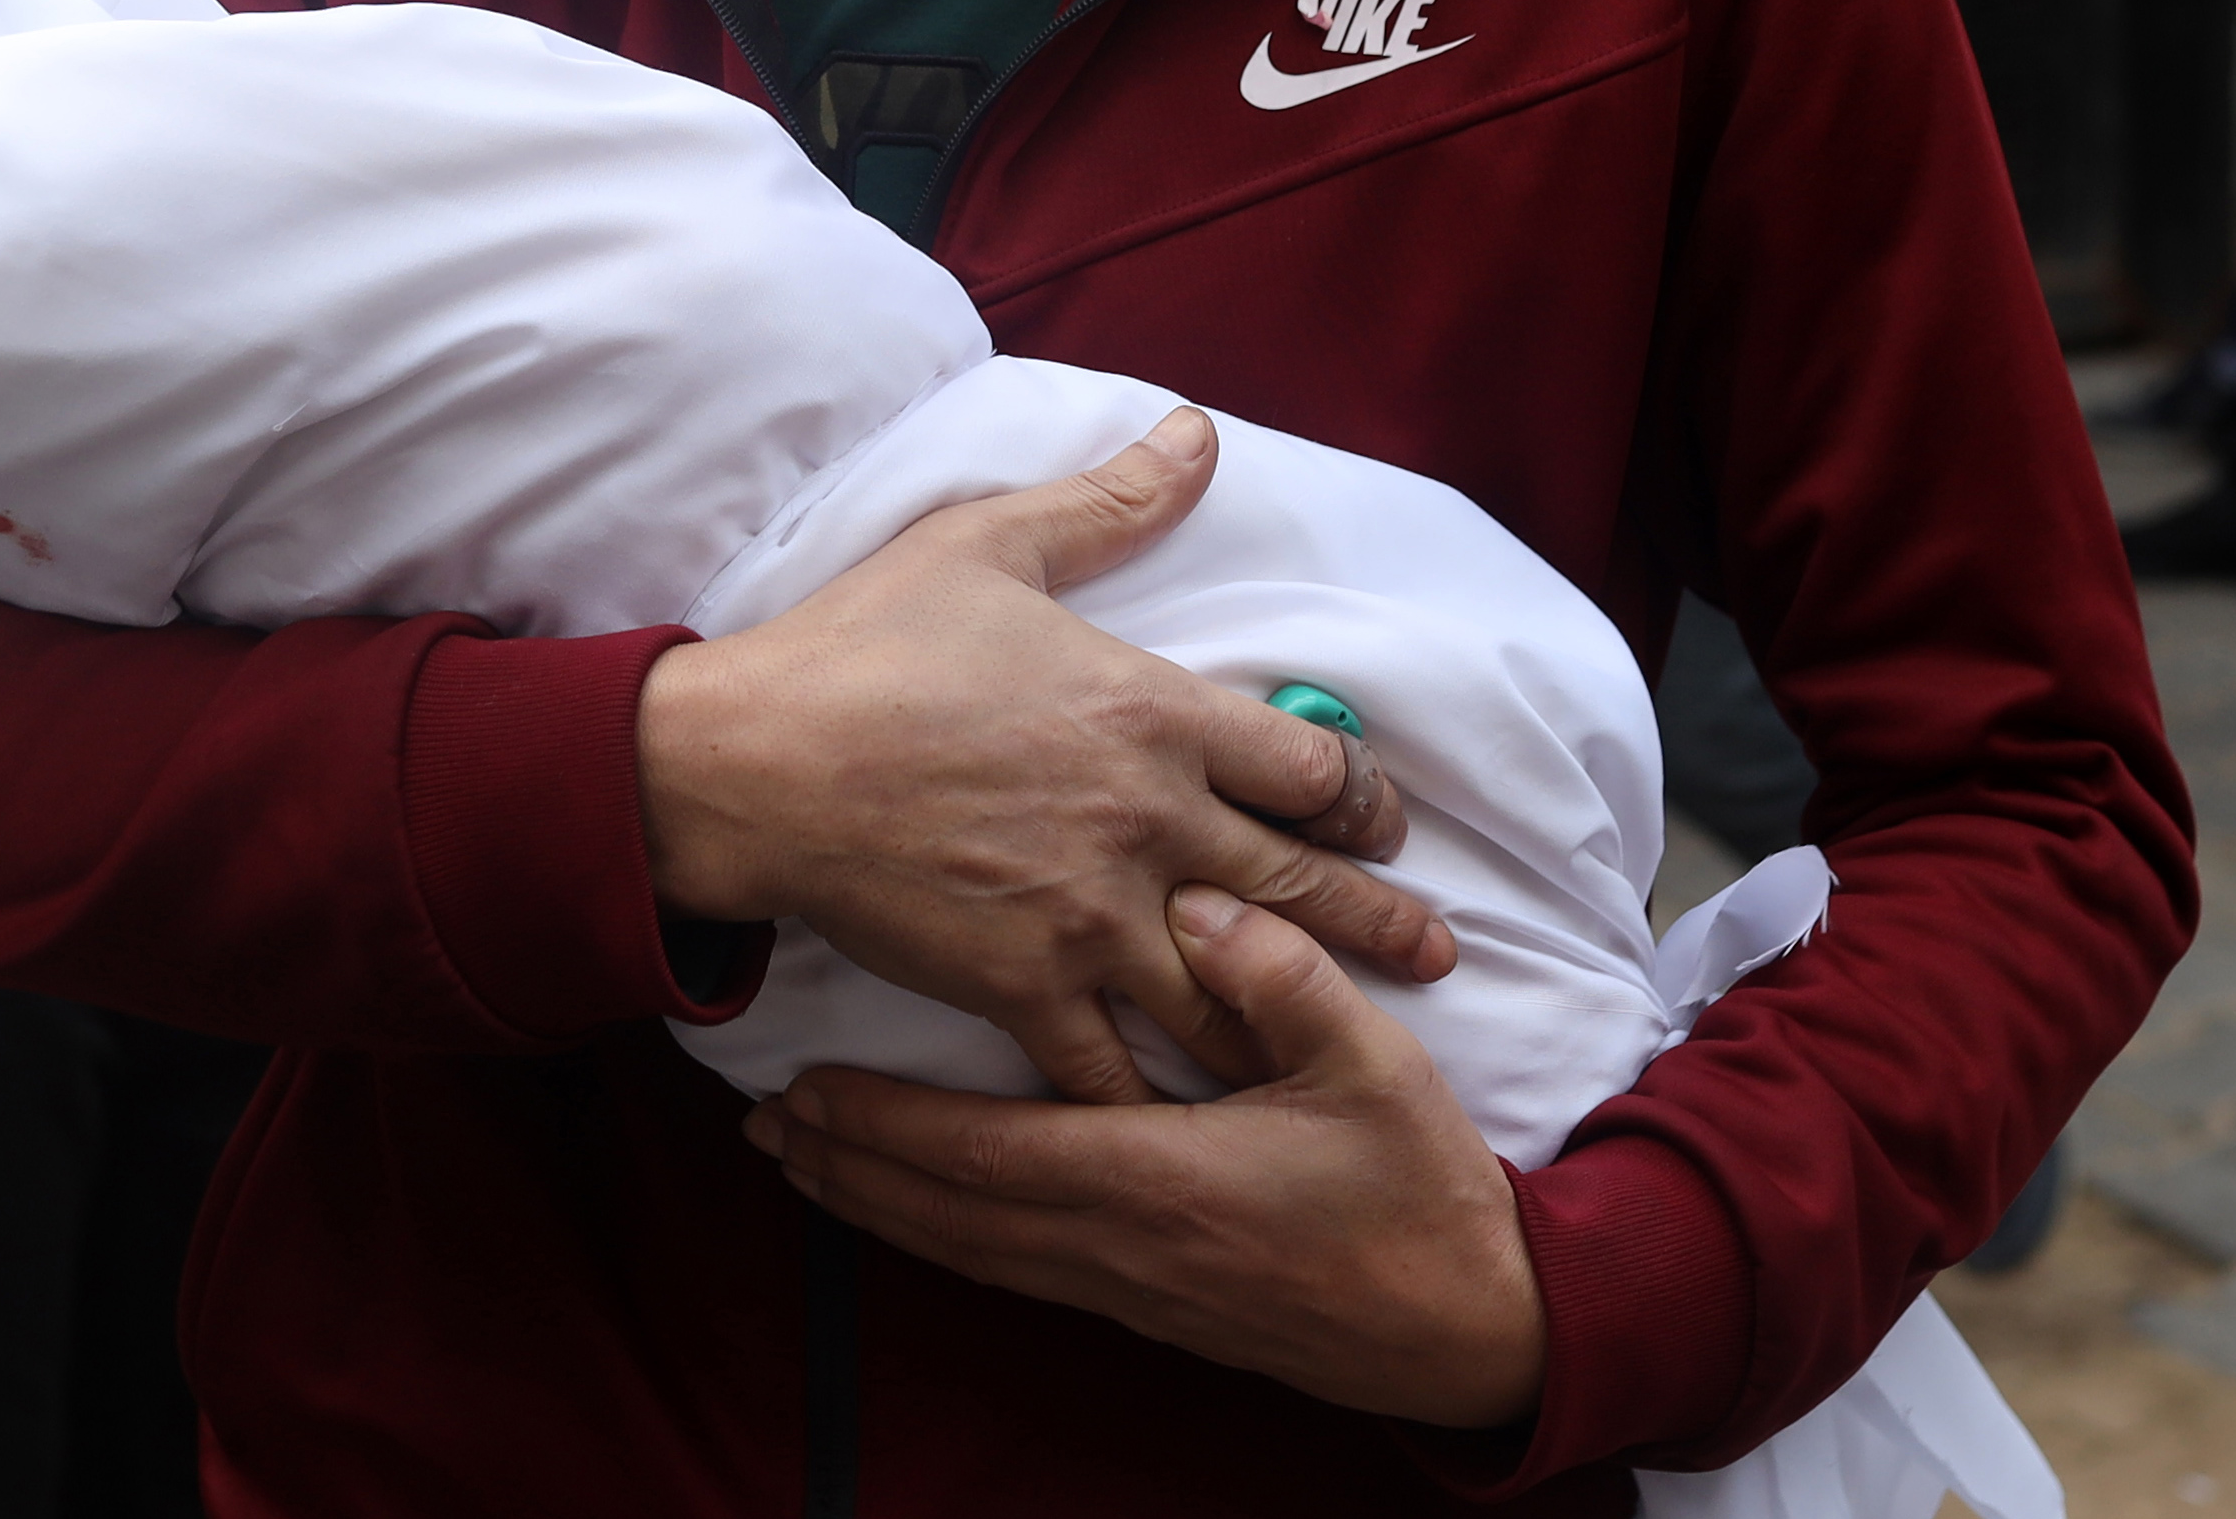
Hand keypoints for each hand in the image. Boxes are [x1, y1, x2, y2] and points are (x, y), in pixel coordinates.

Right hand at [634, 407, 1450, 1104]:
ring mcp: (1090, 915)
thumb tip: (1199, 434)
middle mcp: (1146, 819)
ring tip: (1339, 1047)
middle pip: (1305, 889)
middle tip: (1435, 953)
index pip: (1315, 767)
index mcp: (1152, 711)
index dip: (1367, 801)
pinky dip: (1162, 1100)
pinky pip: (1119, 1067)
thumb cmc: (866, 644)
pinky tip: (1194, 1119)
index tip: (1380, 823)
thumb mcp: (992, 544)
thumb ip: (1113, 500)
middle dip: (1384, 925)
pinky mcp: (1026, 988)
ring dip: (1296, 1021)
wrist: (754, 761)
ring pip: (1234, 993)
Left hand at [746, 887, 1545, 1429]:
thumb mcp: (1371, 1067)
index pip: (982, 1153)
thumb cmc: (1420, 1193)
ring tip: (805, 1162)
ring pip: (971, 1249)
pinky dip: (946, 1237)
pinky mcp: (1148, 1306)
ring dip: (883, 1207)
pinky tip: (916, 1213)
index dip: (882, 1126)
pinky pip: (1015, 1271)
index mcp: (1157, 1180)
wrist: (1472, 1332)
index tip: (801, 1090)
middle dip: (850, 1167)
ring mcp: (1129, 1285)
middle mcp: (1120, 1244)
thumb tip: (1197, 902)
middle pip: (949, 1211)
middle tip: (763, 1125)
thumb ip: (1278, 978)